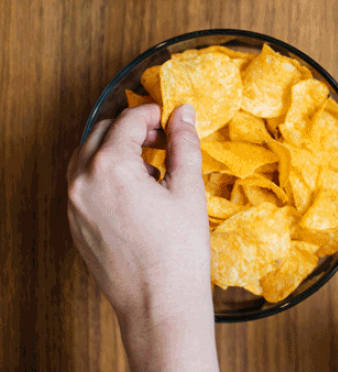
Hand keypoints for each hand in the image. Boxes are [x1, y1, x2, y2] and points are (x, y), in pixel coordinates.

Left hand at [67, 104, 218, 371]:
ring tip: (151, 166)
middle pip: (102, 132)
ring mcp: (74, 204)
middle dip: (133, 128)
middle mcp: (83, 181)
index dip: (153, 113)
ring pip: (87, 156)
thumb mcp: (187, 189)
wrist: (158, 302)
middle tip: (164, 139)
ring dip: (115, 149)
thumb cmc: (178, 250)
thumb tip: (183, 112)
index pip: (128, 120)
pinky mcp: (75, 223)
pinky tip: (136, 191)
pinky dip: (105, 173)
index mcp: (111, 166)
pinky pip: (83, 182)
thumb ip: (183, 144)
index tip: (172, 119)